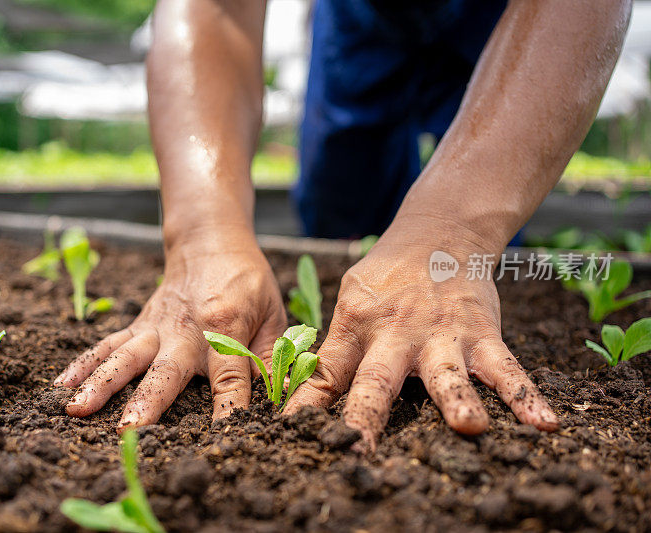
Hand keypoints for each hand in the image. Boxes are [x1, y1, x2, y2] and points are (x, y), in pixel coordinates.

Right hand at [55, 231, 285, 424]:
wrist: (210, 241)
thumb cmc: (247, 281)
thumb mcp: (272, 314)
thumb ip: (272, 357)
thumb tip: (278, 400)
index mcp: (224, 327)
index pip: (230, 375)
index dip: (230, 406)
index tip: (226, 434)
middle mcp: (184, 330)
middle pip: (165, 371)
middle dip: (147, 401)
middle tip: (128, 429)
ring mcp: (155, 327)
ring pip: (124, 357)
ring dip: (100, 384)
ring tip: (77, 411)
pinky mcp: (138, 325)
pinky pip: (106, 345)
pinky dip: (82, 364)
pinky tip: (61, 387)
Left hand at [284, 218, 558, 449]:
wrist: (439, 231)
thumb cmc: (388, 277)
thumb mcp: (352, 300)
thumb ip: (335, 346)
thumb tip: (307, 391)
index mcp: (357, 325)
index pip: (326, 372)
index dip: (308, 404)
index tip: (291, 434)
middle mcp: (395, 332)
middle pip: (377, 378)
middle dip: (366, 415)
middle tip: (358, 448)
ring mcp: (441, 334)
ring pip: (447, 373)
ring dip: (457, 400)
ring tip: (468, 427)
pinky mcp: (481, 333)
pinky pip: (506, 368)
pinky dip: (526, 396)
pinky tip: (544, 423)